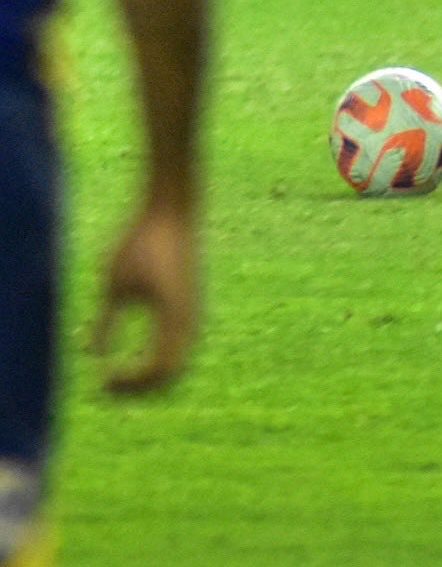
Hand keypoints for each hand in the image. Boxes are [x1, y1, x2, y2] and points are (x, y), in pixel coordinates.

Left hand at [91, 200, 199, 394]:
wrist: (172, 208)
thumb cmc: (140, 240)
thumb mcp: (114, 281)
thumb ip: (105, 321)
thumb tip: (92, 355)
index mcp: (173, 314)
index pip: (156, 369)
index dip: (130, 383)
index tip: (101, 380)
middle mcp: (190, 318)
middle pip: (172, 374)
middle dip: (140, 388)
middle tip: (107, 387)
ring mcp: (194, 311)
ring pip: (179, 362)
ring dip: (151, 377)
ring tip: (119, 376)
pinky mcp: (191, 304)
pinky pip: (180, 346)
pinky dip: (160, 361)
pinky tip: (137, 356)